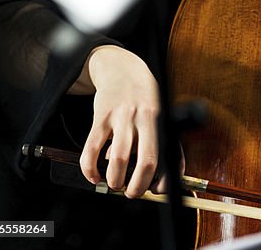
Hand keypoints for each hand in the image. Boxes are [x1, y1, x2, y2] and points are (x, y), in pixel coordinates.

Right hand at [77, 45, 178, 197]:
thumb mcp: (158, 114)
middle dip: (138, 187)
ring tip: (115, 182)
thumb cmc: (144, 98)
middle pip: (147, 161)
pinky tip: (94, 176)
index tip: (156, 190)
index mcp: (162, 120)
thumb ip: (157, 144)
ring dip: (116, 181)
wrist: (122, 68)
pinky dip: (90, 170)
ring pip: (119, 160)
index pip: (170, 156)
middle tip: (132, 192)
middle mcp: (145, 117)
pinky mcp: (101, 116)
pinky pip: (91, 150)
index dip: (164, 181)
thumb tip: (154, 182)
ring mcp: (123, 116)